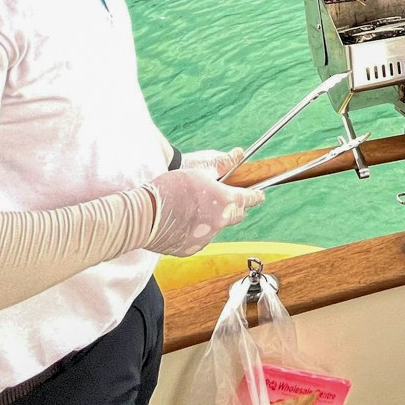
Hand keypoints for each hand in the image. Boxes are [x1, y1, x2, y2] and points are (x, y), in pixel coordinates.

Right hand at [140, 149, 263, 256]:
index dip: (255, 196)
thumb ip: (221, 168)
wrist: (144, 215)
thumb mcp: (199, 171)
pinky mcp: (190, 249)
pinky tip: (180, 221)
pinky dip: (194, 230)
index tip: (260, 195)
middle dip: (234, 207)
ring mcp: (205, 238)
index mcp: (225, 201)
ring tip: (192, 208)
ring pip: (215, 227)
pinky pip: (198, 238)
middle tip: (226, 199)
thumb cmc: (170, 190)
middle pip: (235, 215)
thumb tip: (238, 155)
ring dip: (211, 219)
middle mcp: (219, 223)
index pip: (248, 199)